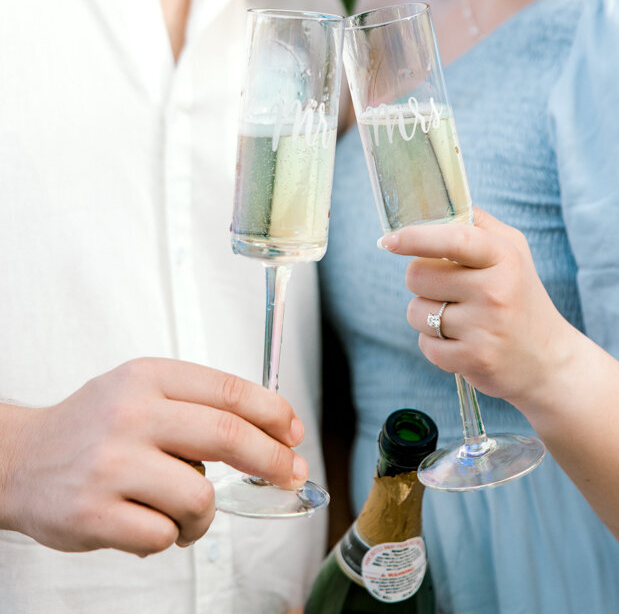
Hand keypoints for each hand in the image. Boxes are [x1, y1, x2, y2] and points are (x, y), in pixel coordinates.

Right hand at [1, 358, 306, 554]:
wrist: (21, 459)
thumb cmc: (93, 427)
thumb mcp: (140, 390)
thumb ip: (196, 402)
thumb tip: (271, 428)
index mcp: (149, 377)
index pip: (229, 391)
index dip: (273, 413)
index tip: (294, 432)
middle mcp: (132, 414)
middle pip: (228, 437)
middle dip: (272, 460)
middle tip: (289, 475)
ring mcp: (112, 464)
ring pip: (199, 496)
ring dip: (204, 515)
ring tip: (187, 514)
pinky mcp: (95, 513)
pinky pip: (162, 534)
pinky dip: (167, 537)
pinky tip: (150, 525)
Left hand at [382, 207, 576, 407]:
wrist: (548, 360)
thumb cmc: (520, 295)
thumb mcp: (512, 250)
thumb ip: (477, 224)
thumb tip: (434, 205)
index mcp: (504, 257)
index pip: (453, 239)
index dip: (415, 236)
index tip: (389, 240)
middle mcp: (495, 291)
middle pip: (418, 275)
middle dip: (422, 280)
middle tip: (447, 287)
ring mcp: (484, 329)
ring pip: (416, 312)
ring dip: (427, 314)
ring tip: (459, 317)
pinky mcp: (473, 361)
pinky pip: (425, 344)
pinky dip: (434, 342)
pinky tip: (461, 340)